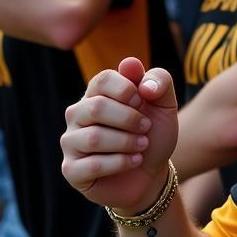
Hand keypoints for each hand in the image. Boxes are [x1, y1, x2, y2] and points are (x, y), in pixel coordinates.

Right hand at [60, 59, 178, 213]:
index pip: (102, 79)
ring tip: (142, 145)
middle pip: (96, 107)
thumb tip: (131, 65)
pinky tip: (134, 161)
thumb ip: (158, 79)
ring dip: (127, 142)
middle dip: (129, 119)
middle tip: (146, 127)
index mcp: (95, 93)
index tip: (143, 101)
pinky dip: (120, 163)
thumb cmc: (152, 132)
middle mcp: (77, 114)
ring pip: (94, 138)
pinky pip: (92, 165)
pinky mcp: (71, 170)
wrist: (151, 171)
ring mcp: (71, 142)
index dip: (127, 90)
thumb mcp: (165, 103)